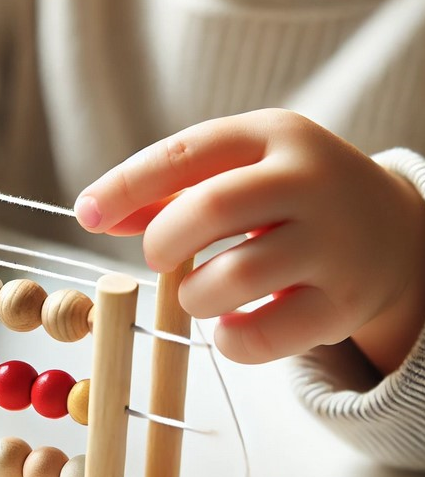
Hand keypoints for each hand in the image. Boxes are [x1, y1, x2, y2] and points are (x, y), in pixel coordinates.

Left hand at [74, 109, 424, 373]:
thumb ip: (170, 192)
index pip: (186, 153)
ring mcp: (333, 245)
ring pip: (232, 279)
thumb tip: (96, 215)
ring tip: (201, 293)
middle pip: (209, 209)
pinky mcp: (342, 304)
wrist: (391, 233)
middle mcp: (310, 182)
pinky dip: (229, 339)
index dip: (126, 186)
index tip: (86, 214)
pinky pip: (259, 336)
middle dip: (163, 242)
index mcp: (274, 137)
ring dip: (194, 296)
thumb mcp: (242, 173)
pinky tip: (233, 323)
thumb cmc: (291, 201)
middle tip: (159, 258)